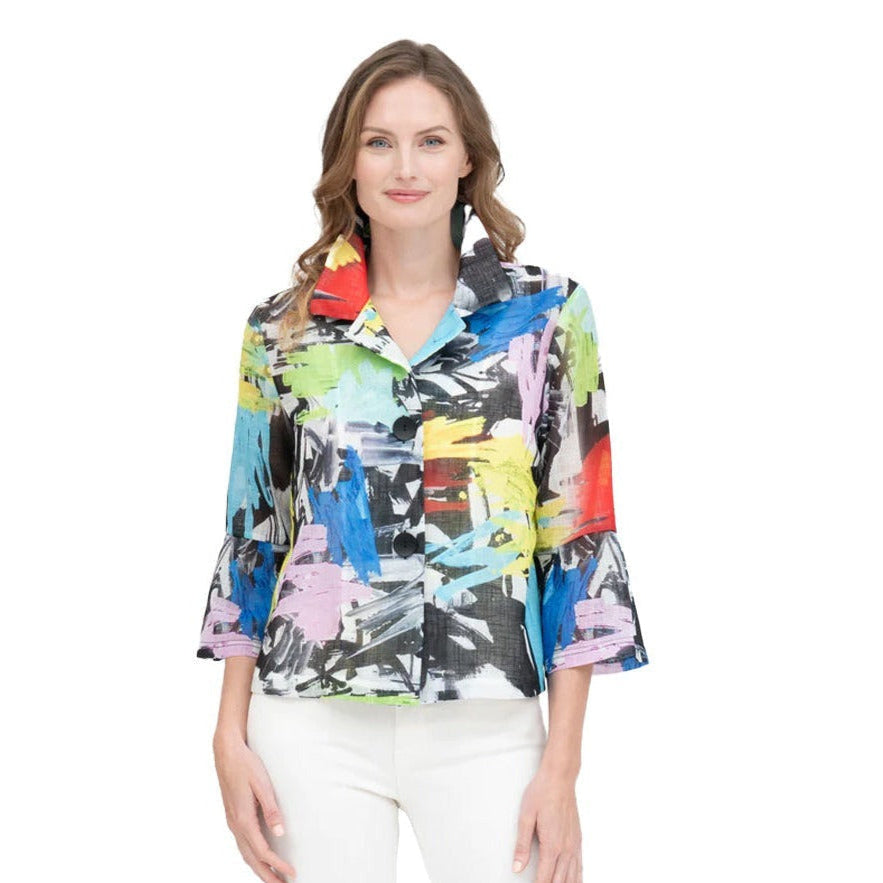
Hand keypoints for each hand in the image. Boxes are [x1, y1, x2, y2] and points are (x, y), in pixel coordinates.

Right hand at [213, 730, 298, 880]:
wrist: (226, 752)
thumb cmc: (246, 765)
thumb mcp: (262, 784)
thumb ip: (271, 809)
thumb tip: (280, 834)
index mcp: (243, 819)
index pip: (262, 851)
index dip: (278, 865)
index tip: (292, 874)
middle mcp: (235, 824)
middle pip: (251, 858)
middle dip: (267, 875)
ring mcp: (232, 821)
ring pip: (245, 853)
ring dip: (258, 868)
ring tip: (272, 877)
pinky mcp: (232, 816)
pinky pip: (242, 843)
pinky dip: (251, 856)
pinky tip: (259, 857)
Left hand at [512, 766, 582, 881]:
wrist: (560, 777)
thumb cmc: (541, 793)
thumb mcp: (525, 817)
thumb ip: (522, 845)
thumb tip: (517, 867)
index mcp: (551, 845)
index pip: (544, 878)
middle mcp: (565, 848)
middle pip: (560, 881)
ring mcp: (574, 844)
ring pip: (573, 876)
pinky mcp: (578, 839)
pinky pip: (580, 865)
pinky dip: (578, 877)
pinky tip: (575, 881)